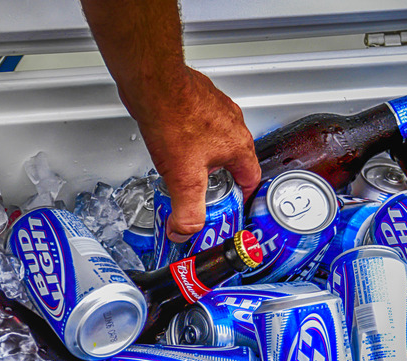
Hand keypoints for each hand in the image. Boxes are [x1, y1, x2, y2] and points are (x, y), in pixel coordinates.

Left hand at [120, 67, 260, 241]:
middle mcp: (233, 124)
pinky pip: (201, 125)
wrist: (154, 83)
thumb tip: (185, 231)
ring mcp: (216, 109)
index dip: (243, 197)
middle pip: (235, 160)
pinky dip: (191, 138)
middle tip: (205, 193)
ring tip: (187, 169)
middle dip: (220, 179)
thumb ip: (187, 211)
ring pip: (218, 140)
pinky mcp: (197, 100)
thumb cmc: (174, 119)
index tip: (233, 207)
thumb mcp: (184, 179)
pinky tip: (174, 142)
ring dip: (205, 157)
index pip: (251, 179)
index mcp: (238, 145)